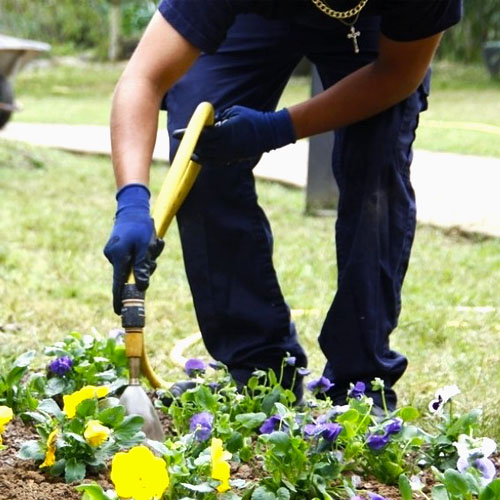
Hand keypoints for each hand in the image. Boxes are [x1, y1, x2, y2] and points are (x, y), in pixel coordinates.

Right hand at [103, 184, 164, 313]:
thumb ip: (143, 266)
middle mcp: (113, 256)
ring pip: (133, 265)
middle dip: (145, 268)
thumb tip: (141, 286)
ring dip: (146, 258)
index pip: (118, 284)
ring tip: (153, 242)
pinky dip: (141, 253)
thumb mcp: (145, 246)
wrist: (132, 207)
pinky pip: (131, 257)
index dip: (120, 299)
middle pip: (130, 274)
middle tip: (153, 252)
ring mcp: (113, 252)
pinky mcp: (117, 248)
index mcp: (119, 257)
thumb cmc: (140, 226)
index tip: (120, 312)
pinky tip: (148, 240)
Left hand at [173, 105, 295, 164]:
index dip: (188, 134)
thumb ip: (220, 117)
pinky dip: (206, 160)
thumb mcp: (234, 111)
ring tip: (189, 151)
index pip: (202, 133)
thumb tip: (209, 122)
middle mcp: (225, 143)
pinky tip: (198, 158)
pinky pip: (216, 161)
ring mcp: (229, 152)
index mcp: (225, 130)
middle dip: (190, 143)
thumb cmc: (251, 118)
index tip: (176, 134)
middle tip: (180, 141)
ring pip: (207, 156)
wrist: (268, 133)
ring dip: (196, 153)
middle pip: (202, 145)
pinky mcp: (233, 158)